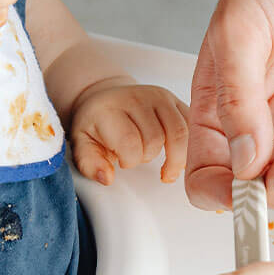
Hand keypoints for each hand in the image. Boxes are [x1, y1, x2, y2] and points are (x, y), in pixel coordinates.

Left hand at [70, 83, 188, 184]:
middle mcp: (137, 98)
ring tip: (166, 166)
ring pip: (180, 133)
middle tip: (138, 157)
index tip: (123, 161)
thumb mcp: (82, 144)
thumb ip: (90, 163)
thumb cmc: (96, 125)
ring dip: (175, 156)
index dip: (129, 160)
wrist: (107, 98)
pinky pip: (192, 126)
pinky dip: (189, 146)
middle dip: (148, 157)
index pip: (130, 143)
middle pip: (156, 140)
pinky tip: (178, 155)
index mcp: (110, 109)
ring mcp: (159, 97)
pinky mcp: (176, 100)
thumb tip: (107, 178)